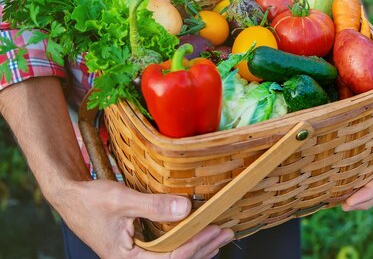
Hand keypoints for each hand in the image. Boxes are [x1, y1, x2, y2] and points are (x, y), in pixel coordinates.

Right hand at [58, 179, 232, 258]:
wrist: (69, 197)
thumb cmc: (89, 200)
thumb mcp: (121, 199)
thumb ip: (152, 205)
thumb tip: (185, 208)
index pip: (169, 258)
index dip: (195, 245)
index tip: (214, 229)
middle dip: (203, 247)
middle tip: (226, 232)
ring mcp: (134, 256)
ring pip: (172, 258)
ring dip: (197, 248)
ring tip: (220, 237)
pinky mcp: (136, 247)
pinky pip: (165, 251)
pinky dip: (185, 245)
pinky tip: (199, 240)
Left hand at [342, 95, 372, 210]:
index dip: (370, 193)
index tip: (349, 202)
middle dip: (364, 200)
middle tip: (344, 207)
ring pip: (369, 180)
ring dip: (359, 196)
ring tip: (341, 204)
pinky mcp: (359, 143)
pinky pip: (357, 166)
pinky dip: (350, 180)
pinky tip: (336, 187)